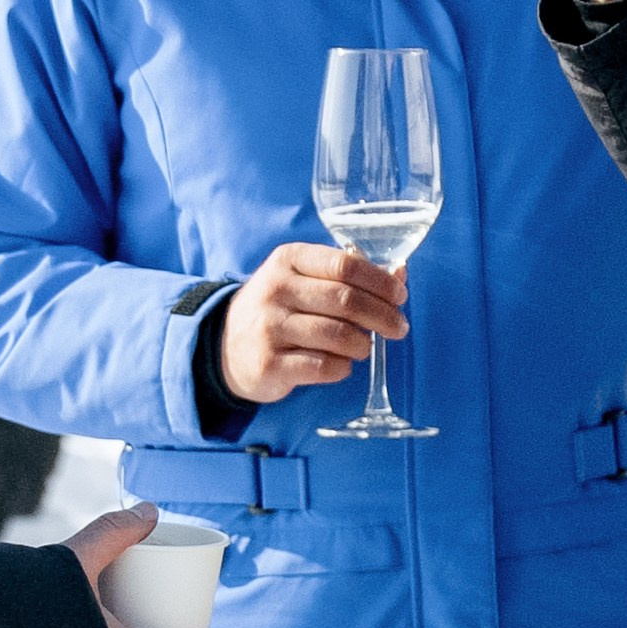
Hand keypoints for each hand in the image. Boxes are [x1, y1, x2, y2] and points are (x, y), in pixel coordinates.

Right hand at [216, 243, 408, 405]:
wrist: (226, 346)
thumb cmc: (278, 308)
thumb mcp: (303, 279)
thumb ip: (349, 275)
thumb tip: (401, 274)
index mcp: (288, 260)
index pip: (345, 264)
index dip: (380, 282)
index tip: (400, 296)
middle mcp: (276, 289)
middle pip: (346, 300)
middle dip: (383, 316)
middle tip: (399, 328)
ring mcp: (269, 327)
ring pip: (337, 335)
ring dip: (363, 344)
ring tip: (364, 346)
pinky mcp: (268, 364)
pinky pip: (323, 367)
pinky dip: (343, 367)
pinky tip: (342, 364)